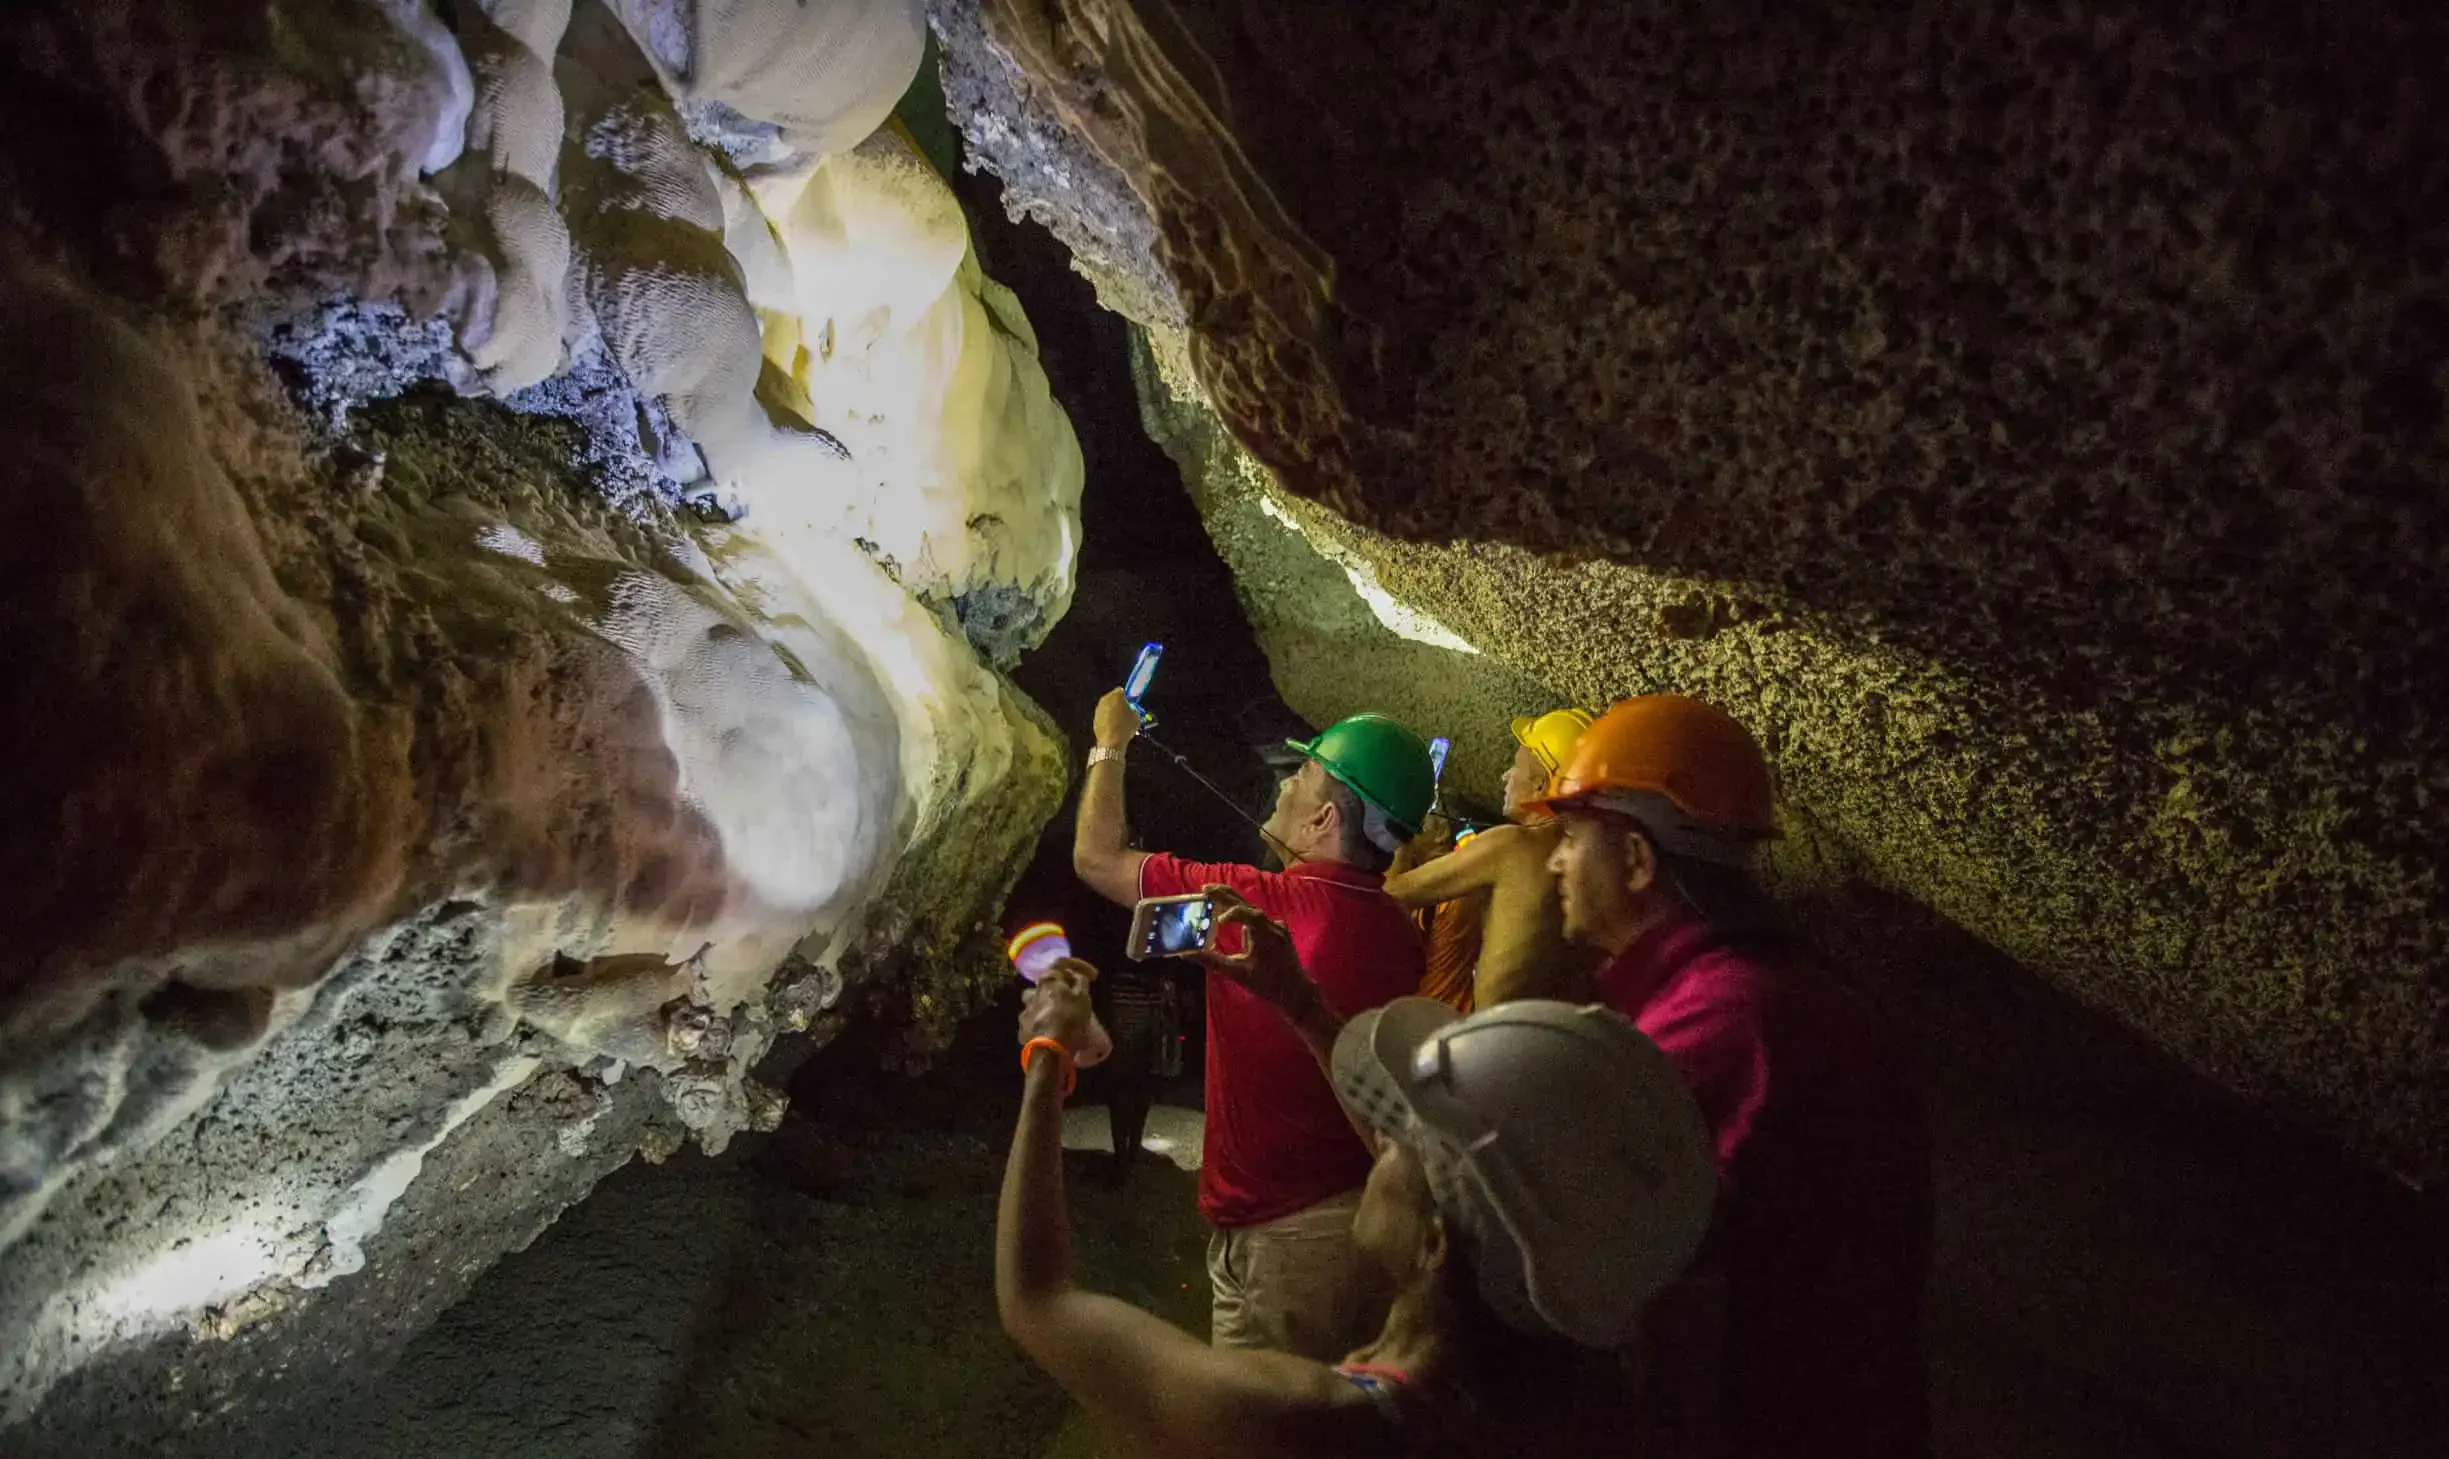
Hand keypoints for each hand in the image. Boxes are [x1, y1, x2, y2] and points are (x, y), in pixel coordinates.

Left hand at [1020, 960, 1109, 1066]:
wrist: (1049, 1050)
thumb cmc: (1070, 1019)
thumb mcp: (1083, 997)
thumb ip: (1081, 982)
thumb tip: (1076, 976)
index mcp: (1047, 981)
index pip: (1061, 962)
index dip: (1079, 965)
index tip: (1093, 976)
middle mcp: (1032, 993)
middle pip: (1047, 984)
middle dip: (1061, 988)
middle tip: (1074, 998)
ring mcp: (1025, 1012)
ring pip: (1038, 1003)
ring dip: (1050, 1006)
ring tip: (1063, 1017)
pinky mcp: (1023, 1030)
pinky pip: (1036, 1022)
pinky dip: (1045, 1024)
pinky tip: (1054, 1032)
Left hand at [1092, 687, 1141, 749]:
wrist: (1111, 741)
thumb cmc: (1125, 727)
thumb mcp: (1136, 717)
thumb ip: (1134, 709)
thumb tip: (1132, 710)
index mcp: (1116, 696)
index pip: (1122, 691)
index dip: (1127, 697)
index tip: (1131, 703)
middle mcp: (1105, 699)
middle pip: (1112, 697)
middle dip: (1118, 702)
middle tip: (1125, 711)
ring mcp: (1098, 709)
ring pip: (1107, 706)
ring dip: (1112, 710)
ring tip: (1119, 720)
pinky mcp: (1095, 718)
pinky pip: (1103, 715)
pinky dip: (1107, 718)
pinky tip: (1112, 726)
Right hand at [1192, 886, 1321, 1017]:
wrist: (1295, 992)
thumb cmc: (1267, 984)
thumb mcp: (1237, 974)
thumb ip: (1213, 961)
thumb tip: (1188, 954)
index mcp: (1264, 934)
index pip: (1247, 913)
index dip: (1230, 912)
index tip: (1218, 920)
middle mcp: (1273, 925)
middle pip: (1247, 904)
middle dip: (1225, 895)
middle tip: (1205, 888)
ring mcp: (1277, 926)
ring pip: (1253, 910)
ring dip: (1233, 903)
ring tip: (1213, 895)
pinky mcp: (1278, 930)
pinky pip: (1259, 918)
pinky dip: (1244, 914)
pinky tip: (1231, 916)